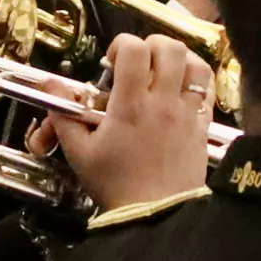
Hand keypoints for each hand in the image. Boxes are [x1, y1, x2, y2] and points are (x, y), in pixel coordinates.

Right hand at [54, 32, 218, 213]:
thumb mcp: (80, 153)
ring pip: (196, 64)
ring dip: (179, 59)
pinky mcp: (203, 126)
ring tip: (163, 70)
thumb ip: (64, 116)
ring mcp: (188, 112)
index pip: (134, 50)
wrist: (155, 216)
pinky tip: (183, 88)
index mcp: (131, 104)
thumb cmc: (115, 185)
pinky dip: (198, 80)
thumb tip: (51, 85)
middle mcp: (163, 102)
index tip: (112, 61)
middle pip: (169, 48)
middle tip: (138, 63)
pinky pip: (209, 90)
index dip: (122, 44)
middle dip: (151, 45)